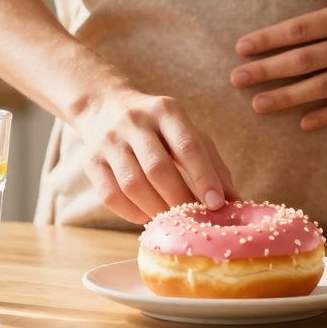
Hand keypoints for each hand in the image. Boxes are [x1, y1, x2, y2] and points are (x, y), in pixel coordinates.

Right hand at [75, 81, 235, 223]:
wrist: (104, 106)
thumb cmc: (158, 127)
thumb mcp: (187, 132)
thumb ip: (212, 164)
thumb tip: (236, 202)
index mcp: (165, 110)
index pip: (187, 145)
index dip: (204, 177)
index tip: (217, 204)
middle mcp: (134, 122)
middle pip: (158, 168)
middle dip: (179, 199)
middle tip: (194, 219)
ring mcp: (109, 141)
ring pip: (132, 185)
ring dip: (155, 209)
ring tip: (171, 221)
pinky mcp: (91, 161)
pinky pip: (110, 195)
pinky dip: (131, 213)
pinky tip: (146, 216)